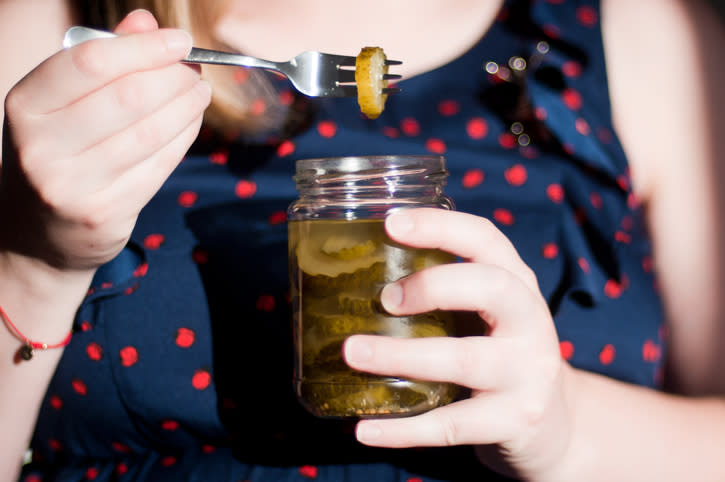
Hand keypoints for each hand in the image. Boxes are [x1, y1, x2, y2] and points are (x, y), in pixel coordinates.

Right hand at [0, 10, 210, 271]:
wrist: (39, 234)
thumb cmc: (57, 154)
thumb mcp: (61, 105)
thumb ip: (102, 61)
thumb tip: (147, 22)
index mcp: (25, 106)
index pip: (90, 62)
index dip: (144, 47)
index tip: (179, 41)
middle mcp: (41, 147)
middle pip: (128, 97)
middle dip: (173, 78)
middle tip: (194, 72)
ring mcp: (71, 186)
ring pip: (149, 134)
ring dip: (186, 108)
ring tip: (200, 93)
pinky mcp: (104, 214)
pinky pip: (158, 167)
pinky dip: (183, 139)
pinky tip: (191, 123)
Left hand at [343, 208, 574, 479]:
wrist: (554, 424)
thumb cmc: (499, 355)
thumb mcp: (487, 315)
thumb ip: (443, 293)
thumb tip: (354, 278)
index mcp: (516, 284)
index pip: (485, 240)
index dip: (440, 225)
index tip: (391, 223)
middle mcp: (530, 321)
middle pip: (492, 287)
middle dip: (433, 285)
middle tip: (383, 299)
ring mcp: (528, 373)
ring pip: (466, 359)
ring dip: (402, 356)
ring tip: (352, 353)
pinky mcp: (516, 421)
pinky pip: (453, 425)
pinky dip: (405, 428)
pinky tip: (365, 429)